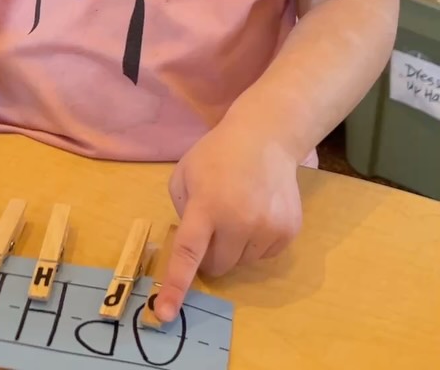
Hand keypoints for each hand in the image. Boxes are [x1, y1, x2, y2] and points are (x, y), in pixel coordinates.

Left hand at [153, 119, 302, 321]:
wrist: (266, 138)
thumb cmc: (217, 155)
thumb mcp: (184, 173)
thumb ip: (182, 209)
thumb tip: (192, 244)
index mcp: (206, 207)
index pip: (188, 253)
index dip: (176, 286)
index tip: (165, 314)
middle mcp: (238, 222)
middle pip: (218, 266)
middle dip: (211, 254)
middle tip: (214, 224)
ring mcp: (267, 228)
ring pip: (242, 263)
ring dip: (235, 246)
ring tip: (239, 209)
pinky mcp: (287, 232)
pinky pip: (264, 255)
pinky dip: (256, 242)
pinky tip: (258, 211)